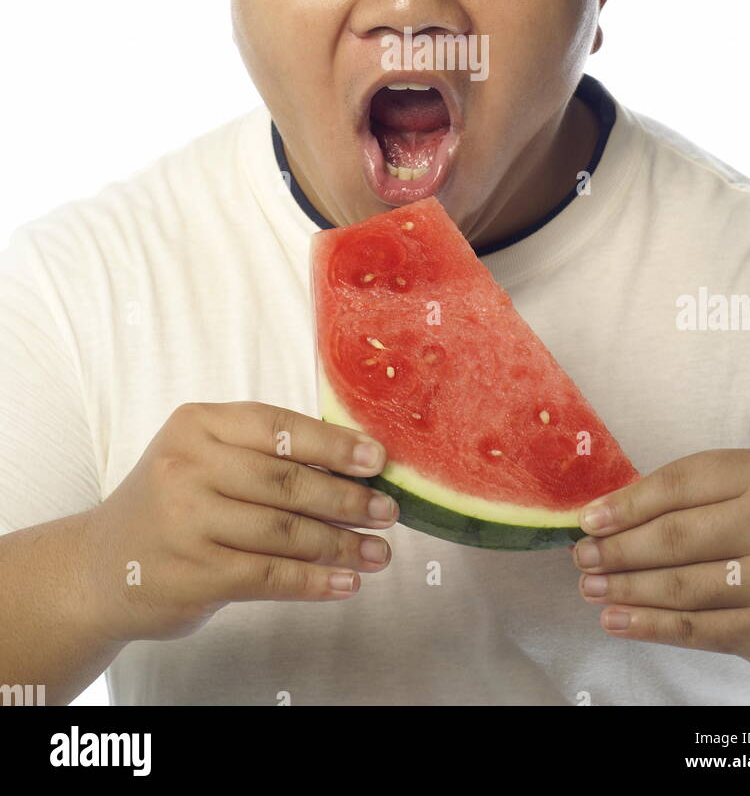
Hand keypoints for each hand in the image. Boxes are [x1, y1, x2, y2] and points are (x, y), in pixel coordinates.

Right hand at [80, 401, 397, 643]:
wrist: (103, 565)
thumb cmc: (173, 503)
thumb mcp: (204, 458)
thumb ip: (264, 454)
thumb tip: (352, 465)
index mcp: (197, 425)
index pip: (278, 427)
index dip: (334, 443)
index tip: (378, 459)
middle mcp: (188, 467)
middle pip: (286, 481)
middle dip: (346, 498)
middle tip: (387, 510)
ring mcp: (187, 521)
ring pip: (283, 531)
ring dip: (339, 544)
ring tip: (377, 552)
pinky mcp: (194, 573)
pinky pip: (269, 576)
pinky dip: (313, 580)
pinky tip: (344, 582)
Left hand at [571, 448, 749, 675]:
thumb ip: (694, 497)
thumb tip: (607, 514)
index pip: (680, 485)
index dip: (626, 503)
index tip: (588, 519)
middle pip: (675, 537)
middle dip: (618, 549)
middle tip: (581, 556)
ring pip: (680, 586)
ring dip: (625, 588)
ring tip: (590, 586)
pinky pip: (694, 628)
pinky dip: (648, 625)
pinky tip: (616, 619)